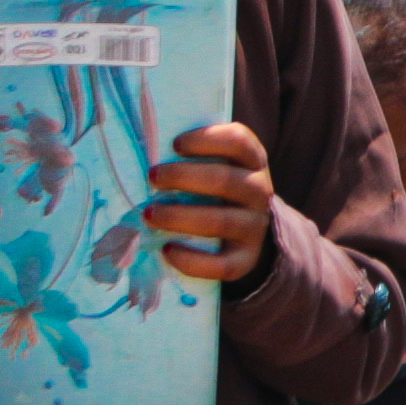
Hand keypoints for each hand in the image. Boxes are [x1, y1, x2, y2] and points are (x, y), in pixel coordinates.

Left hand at [148, 118, 276, 286]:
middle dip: (184, 177)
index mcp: (251, 160)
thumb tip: (146, 145)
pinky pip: (222, 265)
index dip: (208, 139)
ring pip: (221, 222)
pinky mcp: (245, 260)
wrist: (241, 234)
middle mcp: (259, 191)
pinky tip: (167, 250)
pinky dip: (192, 260)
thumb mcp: (214, 164)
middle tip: (152, 177)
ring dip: (180, 217)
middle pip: (226, 180)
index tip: (175, 144)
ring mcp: (254, 227)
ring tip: (149, 214)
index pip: (239, 141)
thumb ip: (190, 154)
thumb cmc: (213, 189)